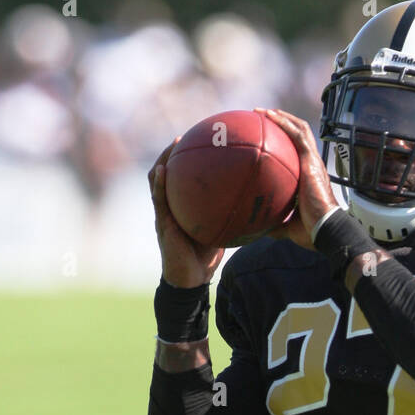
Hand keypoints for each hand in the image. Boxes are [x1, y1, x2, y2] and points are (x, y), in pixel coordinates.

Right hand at [148, 141, 224, 287]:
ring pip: (158, 180)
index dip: (188, 159)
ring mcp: (164, 213)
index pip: (183, 177)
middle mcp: (171, 205)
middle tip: (187, 135)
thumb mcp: (221, 230)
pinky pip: (158, 200)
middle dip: (174, 152)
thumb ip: (230, 214)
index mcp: (183, 205)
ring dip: (163, 160)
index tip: (200, 140)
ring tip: (173, 144)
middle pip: (168, 172)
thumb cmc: (205, 257)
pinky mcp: (161, 223)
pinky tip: (162, 170)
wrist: (191, 279)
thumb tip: (256, 201)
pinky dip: (158, 184)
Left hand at [254, 108, 338, 249]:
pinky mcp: (311, 161)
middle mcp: (313, 165)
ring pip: (300, 129)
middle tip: (263, 118)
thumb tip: (260, 229)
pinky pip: (298, 134)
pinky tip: (270, 115)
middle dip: (283, 123)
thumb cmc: (312, 231)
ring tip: (263, 112)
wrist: (325, 229)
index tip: (269, 137)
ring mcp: (314, 161)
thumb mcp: (289, 226)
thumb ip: (276, 224)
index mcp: (310, 178)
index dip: (286, 141)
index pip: (299, 152)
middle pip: (300, 135)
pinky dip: (284, 122)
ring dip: (282, 117)